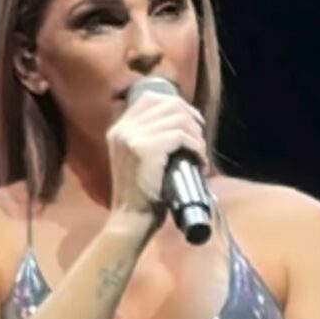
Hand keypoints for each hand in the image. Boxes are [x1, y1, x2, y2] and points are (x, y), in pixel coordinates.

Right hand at [106, 90, 208, 216]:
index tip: (193, 123)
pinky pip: (181, 136)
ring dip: (197, 136)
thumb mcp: (138, 160)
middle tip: (201, 141)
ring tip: (200, 154)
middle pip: (168, 104)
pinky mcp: (146, 149)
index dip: (178, 105)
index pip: (150, 98)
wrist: (131, 220)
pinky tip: (200, 162)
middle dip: (192, 119)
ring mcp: (132, 137)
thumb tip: (182, 123)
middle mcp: (123, 128)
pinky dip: (197, 148)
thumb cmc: (141, 196)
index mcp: (119, 129)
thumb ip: (149, 139)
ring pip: (178, 119)